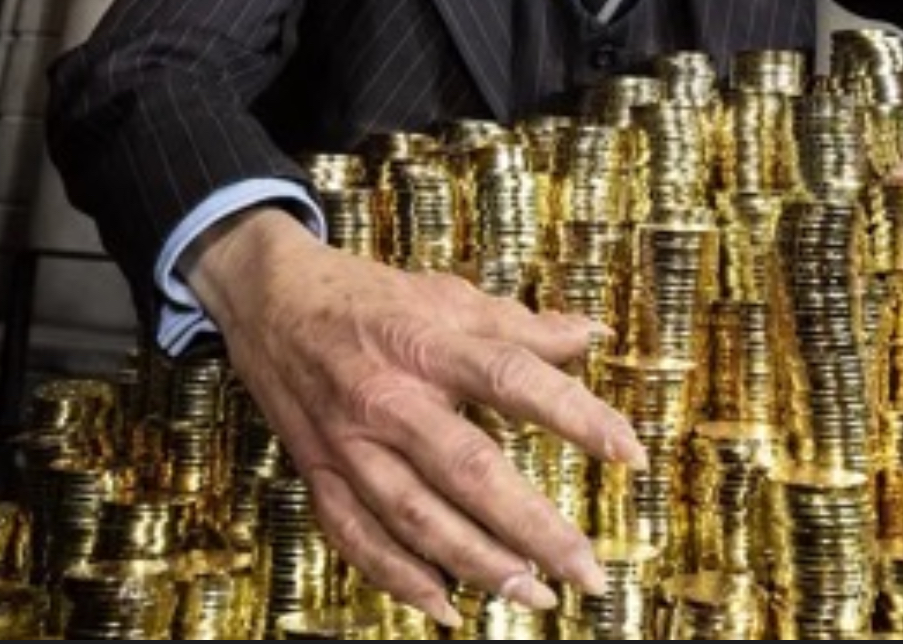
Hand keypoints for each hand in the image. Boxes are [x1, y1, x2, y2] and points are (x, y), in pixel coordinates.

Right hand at [184, 207, 645, 626]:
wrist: (271, 298)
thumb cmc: (368, 296)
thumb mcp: (446, 295)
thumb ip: (520, 324)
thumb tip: (592, 332)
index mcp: (427, 344)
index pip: (513, 379)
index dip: (577, 416)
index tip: (630, 453)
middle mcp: (388, 398)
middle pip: (469, 469)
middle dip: (534, 526)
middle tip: (589, 569)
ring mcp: (349, 443)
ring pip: (415, 517)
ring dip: (478, 563)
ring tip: (535, 593)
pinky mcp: (320, 473)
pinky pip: (358, 539)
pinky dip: (401, 579)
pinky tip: (446, 607)